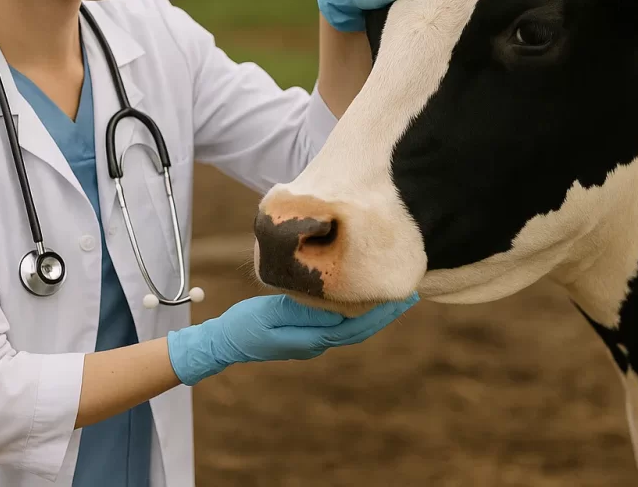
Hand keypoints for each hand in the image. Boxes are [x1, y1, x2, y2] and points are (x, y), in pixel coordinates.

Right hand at [165, 293, 418, 385]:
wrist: (225, 342)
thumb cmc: (243, 326)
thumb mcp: (270, 315)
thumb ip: (302, 313)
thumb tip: (336, 311)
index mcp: (311, 340)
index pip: (355, 326)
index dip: (379, 311)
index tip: (400, 295)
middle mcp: (317, 344)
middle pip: (360, 329)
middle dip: (386, 312)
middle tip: (412, 293)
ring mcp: (312, 342)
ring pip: (353, 329)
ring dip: (376, 314)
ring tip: (396, 296)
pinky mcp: (307, 335)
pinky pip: (341, 325)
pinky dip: (359, 314)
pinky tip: (365, 301)